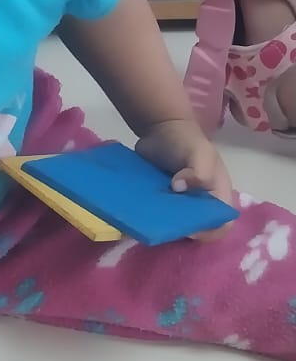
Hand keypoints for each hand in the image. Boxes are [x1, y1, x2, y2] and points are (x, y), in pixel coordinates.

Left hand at [135, 117, 235, 239]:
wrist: (160, 129)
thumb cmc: (186, 141)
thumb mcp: (199, 153)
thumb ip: (199, 171)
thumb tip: (179, 188)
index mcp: (218, 195)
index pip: (222, 224)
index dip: (209, 231)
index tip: (189, 228)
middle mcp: (201, 204)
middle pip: (197, 228)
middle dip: (181, 230)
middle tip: (163, 224)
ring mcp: (181, 204)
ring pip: (176, 225)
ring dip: (163, 226)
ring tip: (149, 220)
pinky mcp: (162, 202)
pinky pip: (158, 217)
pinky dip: (150, 219)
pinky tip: (138, 217)